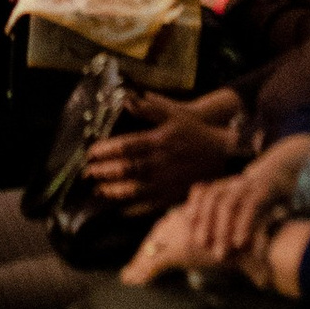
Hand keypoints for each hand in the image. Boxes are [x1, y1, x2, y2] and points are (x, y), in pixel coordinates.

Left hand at [84, 88, 243, 208]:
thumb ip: (150, 107)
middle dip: (104, 172)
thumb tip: (127, 100)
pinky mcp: (173, 195)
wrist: (222, 152)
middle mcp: (160, 163)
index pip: (125, 147)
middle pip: (126, 169)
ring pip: (134, 190)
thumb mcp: (174, 113)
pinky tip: (121, 208)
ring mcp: (166, 181)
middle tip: (88, 173)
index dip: (105, 151)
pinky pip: (149, 205)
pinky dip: (133, 208)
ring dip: (113, 191)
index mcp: (158, 141)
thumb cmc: (194, 130)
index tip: (91, 153)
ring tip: (99, 190)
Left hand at [154, 133, 301, 266]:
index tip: (189, 228)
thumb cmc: (259, 196)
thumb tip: (205, 236)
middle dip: (205, 223)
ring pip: (228, 203)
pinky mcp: (265, 190)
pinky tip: (240, 243)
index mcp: (226, 184)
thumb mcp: (240, 201)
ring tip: (220, 254)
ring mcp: (250, 185)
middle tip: (202, 245)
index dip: (194, 208)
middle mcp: (235, 183)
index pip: (202, 192)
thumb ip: (226, 217)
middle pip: (213, 198)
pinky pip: (251, 207)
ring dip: (221, 230)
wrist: (286, 173)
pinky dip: (243, 225)